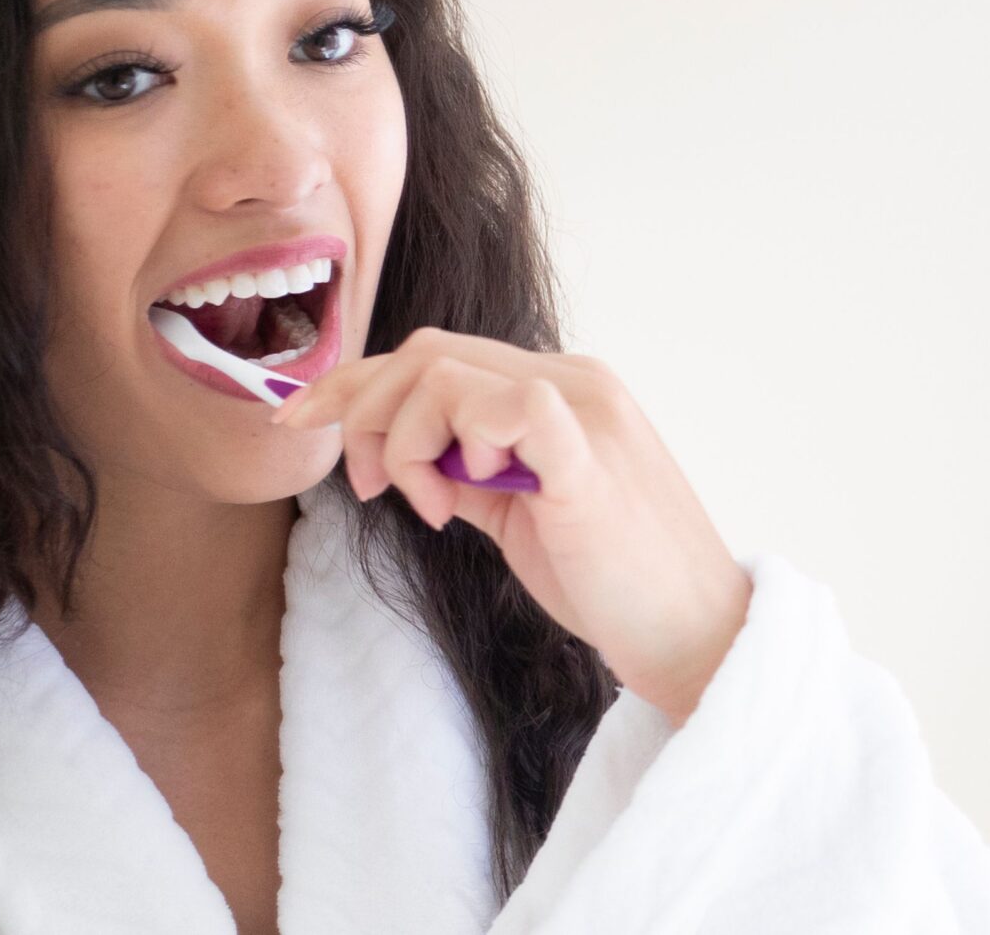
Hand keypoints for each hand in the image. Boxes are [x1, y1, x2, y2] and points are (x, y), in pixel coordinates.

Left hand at [271, 327, 753, 725]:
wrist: (692, 635)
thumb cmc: (608, 578)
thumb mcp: (517, 510)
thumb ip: (467, 468)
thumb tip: (397, 450)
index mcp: (555, 386)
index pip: (432, 356)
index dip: (352, 382)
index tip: (296, 419)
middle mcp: (571, 378)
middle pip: (422, 353)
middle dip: (362, 414)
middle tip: (369, 488)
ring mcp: (583, 408)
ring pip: (440, 373)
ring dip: (405, 443)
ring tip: (433, 507)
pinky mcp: (587, 453)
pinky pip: (505, 406)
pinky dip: (458, 447)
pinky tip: (463, 499)